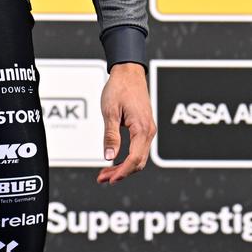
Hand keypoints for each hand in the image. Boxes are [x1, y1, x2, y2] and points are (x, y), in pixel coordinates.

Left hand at [96, 63, 154, 183]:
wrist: (129, 72)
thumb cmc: (119, 88)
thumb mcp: (110, 111)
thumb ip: (110, 135)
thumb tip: (109, 156)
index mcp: (142, 128)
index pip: (134, 159)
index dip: (121, 172)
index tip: (108, 179)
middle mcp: (149, 131)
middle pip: (138, 162)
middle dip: (121, 173)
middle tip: (102, 178)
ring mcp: (148, 129)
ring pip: (139, 157)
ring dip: (123, 167)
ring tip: (105, 171)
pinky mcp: (145, 127)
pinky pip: (139, 149)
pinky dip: (127, 158)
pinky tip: (115, 160)